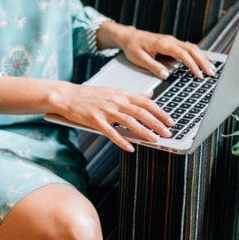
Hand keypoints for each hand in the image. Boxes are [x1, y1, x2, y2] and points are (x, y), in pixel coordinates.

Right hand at [49, 81, 174, 152]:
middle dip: (157, 123)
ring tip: (154, 140)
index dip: (160, 112)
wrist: (67, 96)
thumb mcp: (113, 91)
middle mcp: (116, 101)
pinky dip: (121, 140)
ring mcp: (105, 110)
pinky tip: (130, 147)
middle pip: (141, 112)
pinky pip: (110, 132)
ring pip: (129, 122)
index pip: (146, 103)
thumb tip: (150, 95)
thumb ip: (132, 95)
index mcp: (122, 94)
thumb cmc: (89, 95)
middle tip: (168, 133)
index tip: (171, 121)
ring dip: (144, 131)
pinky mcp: (95, 120)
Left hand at [96, 22, 214, 80]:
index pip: (183, 54)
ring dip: (203, 58)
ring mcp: (172, 41)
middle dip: (203, 62)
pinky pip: (188, 47)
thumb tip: (165, 75)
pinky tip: (205, 59)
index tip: (198, 75)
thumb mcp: (139, 59)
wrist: (128, 37)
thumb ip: (153, 66)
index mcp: (163, 44)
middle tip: (211, 73)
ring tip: (211, 68)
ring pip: (193, 47)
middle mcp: (170, 41)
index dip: (192, 65)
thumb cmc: (132, 47)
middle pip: (192, 49)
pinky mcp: (172, 43)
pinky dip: (198, 53)